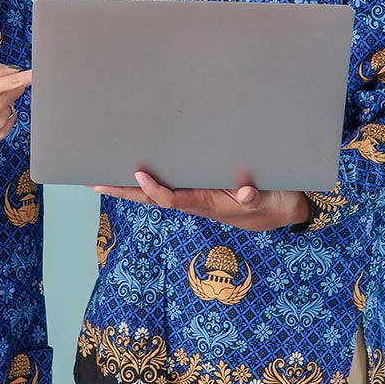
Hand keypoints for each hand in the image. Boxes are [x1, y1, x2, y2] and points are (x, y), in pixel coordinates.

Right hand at [0, 62, 30, 156]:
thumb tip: (13, 70)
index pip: (15, 81)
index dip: (30, 76)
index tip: (42, 72)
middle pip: (18, 90)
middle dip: (9, 86)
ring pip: (13, 103)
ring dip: (4, 102)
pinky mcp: (1, 133)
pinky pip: (11, 117)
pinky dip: (3, 114)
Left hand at [92, 170, 310, 231]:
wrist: (287, 210)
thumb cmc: (275, 202)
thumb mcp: (268, 200)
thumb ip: (255, 197)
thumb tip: (245, 191)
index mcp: (208, 204)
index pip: (174, 199)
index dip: (155, 189)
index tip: (139, 174)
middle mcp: (197, 203)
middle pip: (154, 200)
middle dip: (126, 193)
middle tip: (97, 184)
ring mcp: (198, 199)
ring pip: (159, 195)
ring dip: (132, 189)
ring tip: (106, 178)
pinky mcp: (203, 193)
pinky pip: (171, 189)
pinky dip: (151, 184)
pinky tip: (140, 175)